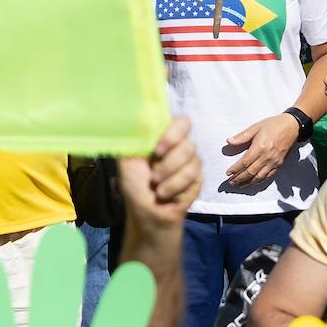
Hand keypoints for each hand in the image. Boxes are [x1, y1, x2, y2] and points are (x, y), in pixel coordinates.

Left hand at [116, 117, 202, 240]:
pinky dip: (174, 186)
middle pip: (188, 141)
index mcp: (163, 136)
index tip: (157, 150)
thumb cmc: (134, 183)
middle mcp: (180, 145)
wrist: (146, 212)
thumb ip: (136, 136)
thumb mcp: (128, 157)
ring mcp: (191, 161)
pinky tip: (165, 193)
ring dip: (169, 176)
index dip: (172, 133)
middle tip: (154, 174)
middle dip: (170, 161)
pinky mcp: (198, 178)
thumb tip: (141, 114)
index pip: (181, 122)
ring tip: (156, 186)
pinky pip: (193, 176)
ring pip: (191, 159)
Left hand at [222, 111, 301, 186]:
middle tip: (231, 182)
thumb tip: (228, 141)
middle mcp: (267, 157)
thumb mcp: (255, 127)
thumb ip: (242, 136)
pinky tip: (253, 182)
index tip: (228, 173)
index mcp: (259, 147)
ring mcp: (274, 162)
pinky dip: (259, 181)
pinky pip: (268, 176)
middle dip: (239, 179)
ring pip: (259, 177)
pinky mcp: (279, 164)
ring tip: (239, 185)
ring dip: (248, 182)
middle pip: (250, 172)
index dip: (235, 169)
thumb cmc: (273, 125)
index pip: (245, 162)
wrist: (291, 127)